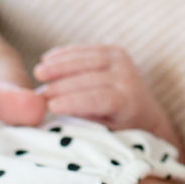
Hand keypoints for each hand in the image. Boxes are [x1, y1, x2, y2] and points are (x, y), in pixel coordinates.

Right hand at [33, 44, 184, 152]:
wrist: (146, 113)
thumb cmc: (119, 130)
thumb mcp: (106, 133)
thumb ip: (84, 123)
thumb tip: (53, 118)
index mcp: (129, 102)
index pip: (98, 99)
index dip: (73, 101)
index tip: (50, 106)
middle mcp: (129, 79)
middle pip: (90, 78)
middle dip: (61, 85)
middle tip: (38, 93)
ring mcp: (123, 62)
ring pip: (87, 60)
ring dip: (59, 65)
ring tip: (38, 72)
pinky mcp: (116, 51)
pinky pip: (87, 49)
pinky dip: (66, 53)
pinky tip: (47, 58)